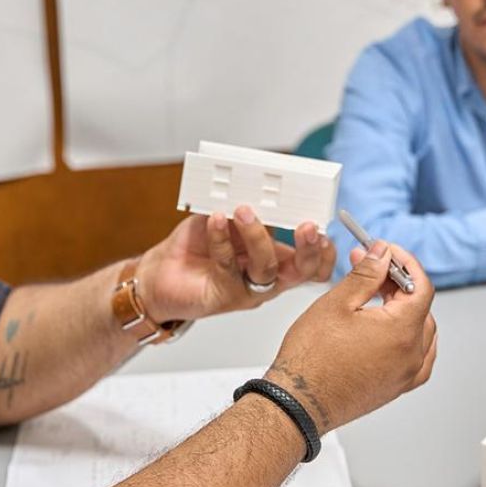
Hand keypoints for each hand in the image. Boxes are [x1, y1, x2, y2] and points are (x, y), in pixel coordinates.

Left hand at [136, 205, 335, 322]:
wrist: (160, 273)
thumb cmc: (197, 246)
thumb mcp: (228, 220)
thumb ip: (248, 209)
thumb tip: (260, 190)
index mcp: (275, 259)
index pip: (312, 264)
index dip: (325, 252)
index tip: (322, 228)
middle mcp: (266, 278)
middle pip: (302, 272)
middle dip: (309, 249)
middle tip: (306, 227)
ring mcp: (246, 290)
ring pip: (266, 269)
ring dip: (257, 236)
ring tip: (243, 211)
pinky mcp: (222, 296)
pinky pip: (229, 267)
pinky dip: (222, 239)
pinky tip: (215, 220)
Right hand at [264, 241, 436, 433]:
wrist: (297, 402)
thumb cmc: (311, 358)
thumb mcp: (338, 302)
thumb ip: (366, 274)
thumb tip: (382, 254)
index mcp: (401, 332)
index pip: (420, 285)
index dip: (405, 262)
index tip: (387, 251)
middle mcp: (411, 356)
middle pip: (419, 306)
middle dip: (396, 281)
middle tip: (370, 266)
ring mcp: (405, 375)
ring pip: (420, 330)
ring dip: (403, 307)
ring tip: (374, 294)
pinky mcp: (395, 387)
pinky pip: (417, 356)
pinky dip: (409, 335)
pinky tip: (388, 327)